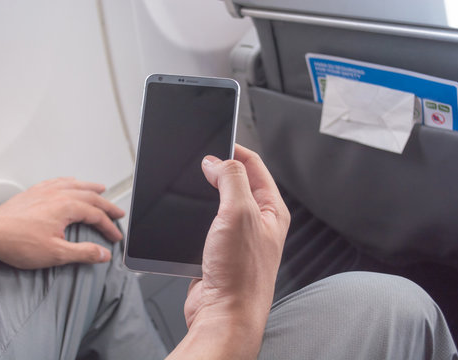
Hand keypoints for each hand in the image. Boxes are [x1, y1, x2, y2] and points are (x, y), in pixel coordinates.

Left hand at [0, 177, 124, 268]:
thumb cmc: (17, 242)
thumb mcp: (56, 254)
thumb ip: (83, 253)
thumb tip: (103, 254)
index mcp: (66, 206)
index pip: (96, 216)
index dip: (109, 227)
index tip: (115, 237)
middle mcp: (58, 194)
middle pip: (90, 197)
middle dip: (106, 205)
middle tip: (117, 213)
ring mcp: (44, 191)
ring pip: (74, 185)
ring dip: (90, 187)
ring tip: (100, 188)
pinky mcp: (32, 193)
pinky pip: (56, 181)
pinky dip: (68, 181)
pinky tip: (69, 182)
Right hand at [175, 145, 289, 357]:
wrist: (223, 314)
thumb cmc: (240, 274)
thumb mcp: (238, 213)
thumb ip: (230, 179)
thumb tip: (216, 161)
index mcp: (272, 209)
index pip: (254, 166)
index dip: (234, 150)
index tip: (214, 141)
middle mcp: (257, 221)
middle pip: (235, 182)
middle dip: (215, 171)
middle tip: (198, 165)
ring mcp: (236, 236)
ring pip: (216, 202)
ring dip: (202, 195)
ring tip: (190, 189)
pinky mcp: (217, 249)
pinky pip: (204, 223)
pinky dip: (193, 216)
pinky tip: (185, 217)